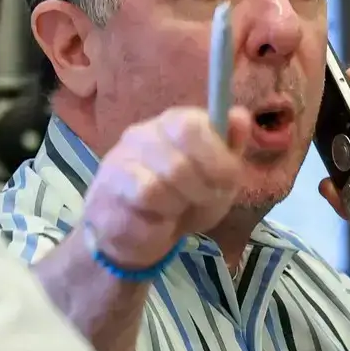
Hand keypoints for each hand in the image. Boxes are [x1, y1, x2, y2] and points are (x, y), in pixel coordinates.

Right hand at [79, 106, 252, 270]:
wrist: (137, 233)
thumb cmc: (183, 200)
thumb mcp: (219, 178)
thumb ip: (231, 147)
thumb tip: (241, 117)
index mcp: (173, 123)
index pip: (191, 124)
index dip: (216, 157)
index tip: (229, 181)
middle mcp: (143, 134)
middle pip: (179, 154)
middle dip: (201, 185)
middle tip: (204, 199)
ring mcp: (121, 159)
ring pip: (161, 182)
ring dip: (179, 204)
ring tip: (177, 210)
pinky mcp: (108, 189)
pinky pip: (143, 200)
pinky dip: (159, 216)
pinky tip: (158, 219)